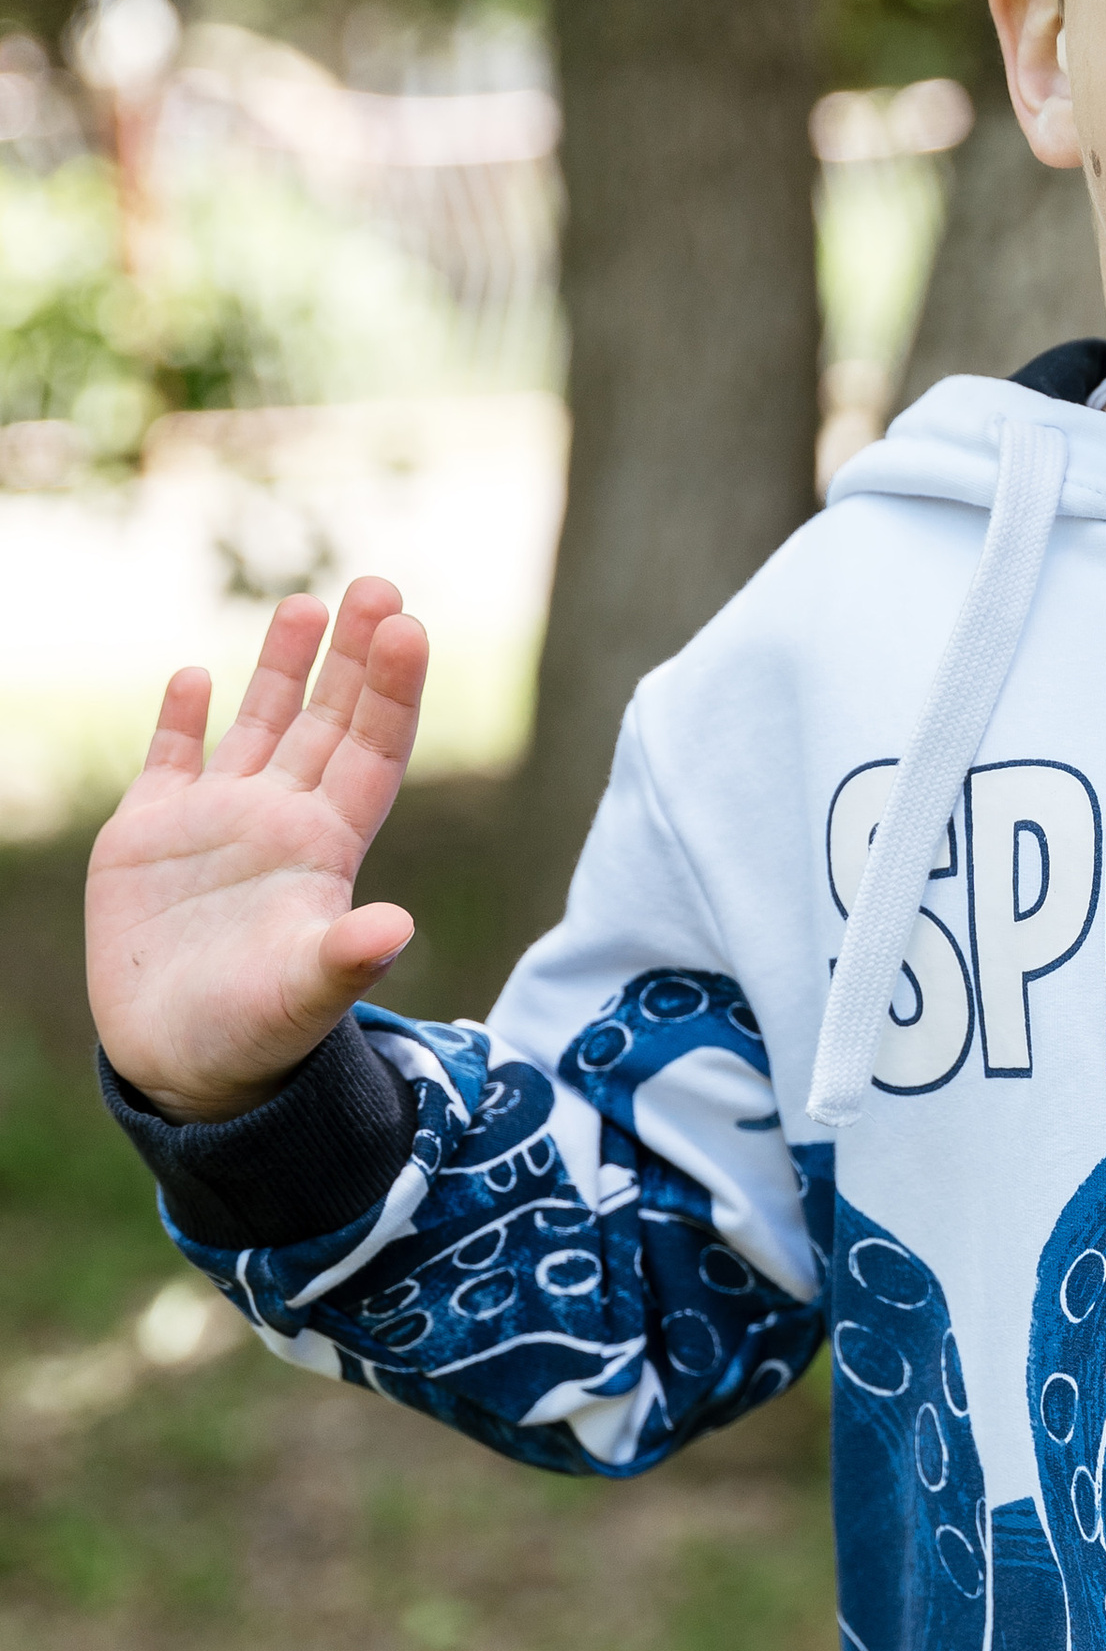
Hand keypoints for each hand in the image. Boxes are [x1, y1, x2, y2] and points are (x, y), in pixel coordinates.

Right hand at [87, 578, 429, 1119]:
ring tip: (305, 602)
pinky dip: (182, 717)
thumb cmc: (255, 1039)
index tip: (410, 627)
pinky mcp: (150, 834)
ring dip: (280, 666)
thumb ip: (344, 961)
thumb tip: (396, 929)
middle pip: (328, 720)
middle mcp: (280, 822)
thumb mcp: (302, 998)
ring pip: (259, 725)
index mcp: (327, 850)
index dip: (393, 692)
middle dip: (353, 656)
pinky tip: (194, 675)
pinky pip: (172, 759)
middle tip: (379, 584)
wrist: (179, 1065)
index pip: (373, 752)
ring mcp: (217, 822)